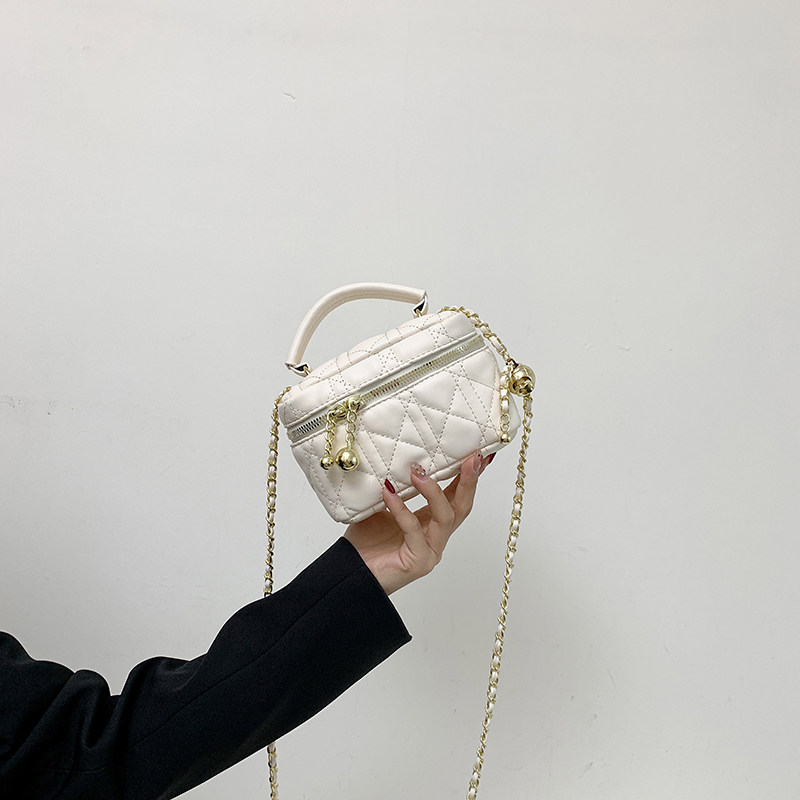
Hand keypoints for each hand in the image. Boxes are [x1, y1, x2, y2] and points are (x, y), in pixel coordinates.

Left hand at [344, 451, 493, 594]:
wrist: (350, 573)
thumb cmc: (366, 542)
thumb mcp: (383, 506)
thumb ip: (396, 487)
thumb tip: (397, 456)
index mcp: (431, 522)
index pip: (456, 496)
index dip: (468, 475)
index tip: (477, 453)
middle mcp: (436, 537)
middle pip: (462, 507)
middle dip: (469, 481)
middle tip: (471, 458)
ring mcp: (430, 551)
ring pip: (446, 518)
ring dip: (435, 491)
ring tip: (418, 471)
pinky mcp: (417, 561)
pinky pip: (413, 530)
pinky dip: (401, 509)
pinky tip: (388, 492)